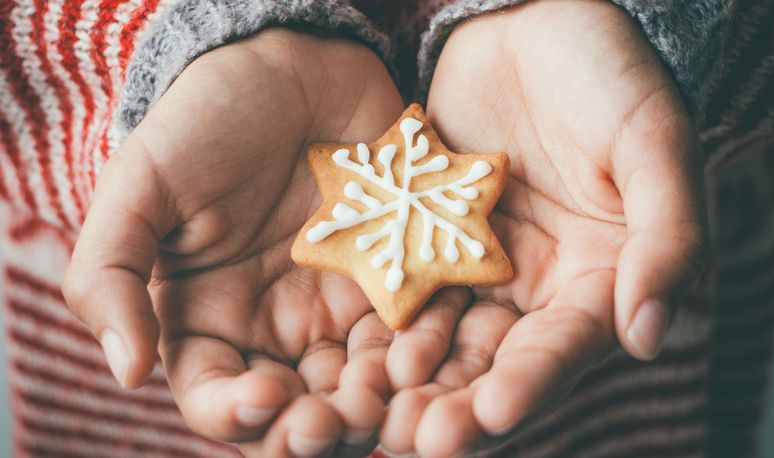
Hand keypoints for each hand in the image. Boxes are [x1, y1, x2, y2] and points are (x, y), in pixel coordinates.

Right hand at [63, 28, 405, 455]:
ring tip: (390, 395)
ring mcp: (345, 307)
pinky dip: (427, 349)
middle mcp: (282, 329)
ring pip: (366, 383)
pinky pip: (420, 330)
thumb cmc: (208, 124)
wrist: (292, 70)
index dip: (238, 414)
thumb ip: (112, 276)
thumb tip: (125, 370)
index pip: (219, 397)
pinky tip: (431, 350)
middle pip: (301, 409)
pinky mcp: (400, 279)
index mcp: (214, 322)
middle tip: (340, 418)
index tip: (266, 396)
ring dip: (379, 402)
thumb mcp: (141, 189)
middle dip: (319, 426)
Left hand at [378, 1, 708, 455]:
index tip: (496, 413)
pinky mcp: (429, 237)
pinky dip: (385, 320)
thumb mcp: (652, 144)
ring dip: (415, 376)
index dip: (534, 380)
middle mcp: (538, 283)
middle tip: (421, 440)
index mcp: (600, 274)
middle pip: (499, 357)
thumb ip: (667, 236)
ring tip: (379, 410)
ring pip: (446, 334)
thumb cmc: (607, 74)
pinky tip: (357, 349)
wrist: (531, 21)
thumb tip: (648, 337)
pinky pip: (405, 284)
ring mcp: (480, 262)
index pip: (567, 343)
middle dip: (463, 400)